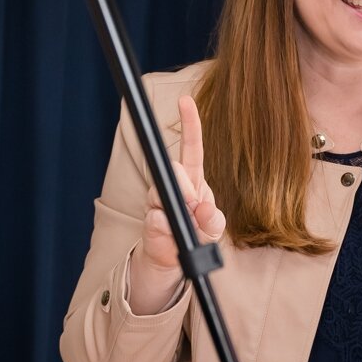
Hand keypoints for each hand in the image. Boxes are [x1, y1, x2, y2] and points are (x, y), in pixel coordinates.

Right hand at [137, 95, 226, 271]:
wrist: (173, 261)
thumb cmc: (196, 234)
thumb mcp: (213, 227)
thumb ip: (212, 218)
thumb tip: (200, 208)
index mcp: (193, 181)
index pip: (191, 148)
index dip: (190, 124)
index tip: (185, 101)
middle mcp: (172, 186)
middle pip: (174, 168)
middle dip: (186, 187)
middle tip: (193, 206)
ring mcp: (156, 202)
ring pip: (160, 192)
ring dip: (178, 209)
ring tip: (185, 225)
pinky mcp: (149, 222)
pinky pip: (156, 219)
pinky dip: (168, 230)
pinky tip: (171, 236)